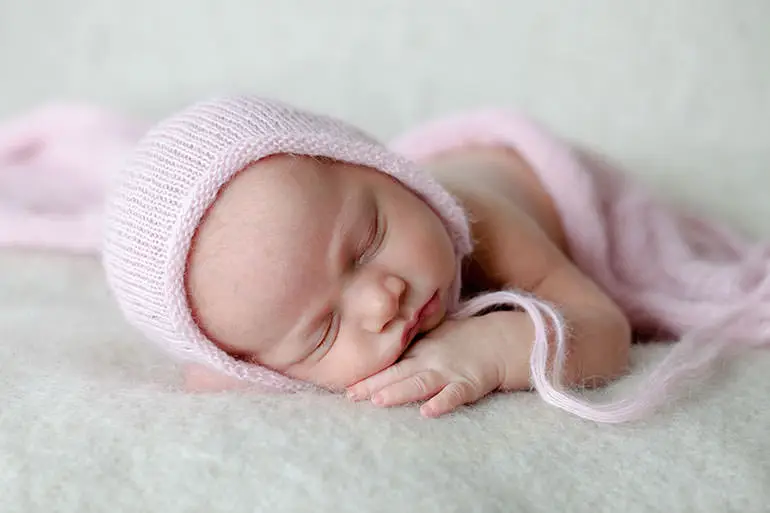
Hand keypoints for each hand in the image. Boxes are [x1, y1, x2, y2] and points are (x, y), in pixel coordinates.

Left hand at [346, 314, 509, 417]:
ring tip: (378, 401)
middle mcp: (429, 361)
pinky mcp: (468, 385)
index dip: (368, 374)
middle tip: (350, 395)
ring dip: (399, 392)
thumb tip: (377, 352)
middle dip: (373, 385)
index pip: (389, 364)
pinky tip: (428, 413)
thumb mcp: (432, 337)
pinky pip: (454, 396)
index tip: (344, 384)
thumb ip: (408, 346)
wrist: (498, 340)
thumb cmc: (461, 339)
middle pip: (398, 374)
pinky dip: (441, 404)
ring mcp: (449, 373)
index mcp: (418, 351)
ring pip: (420, 384)